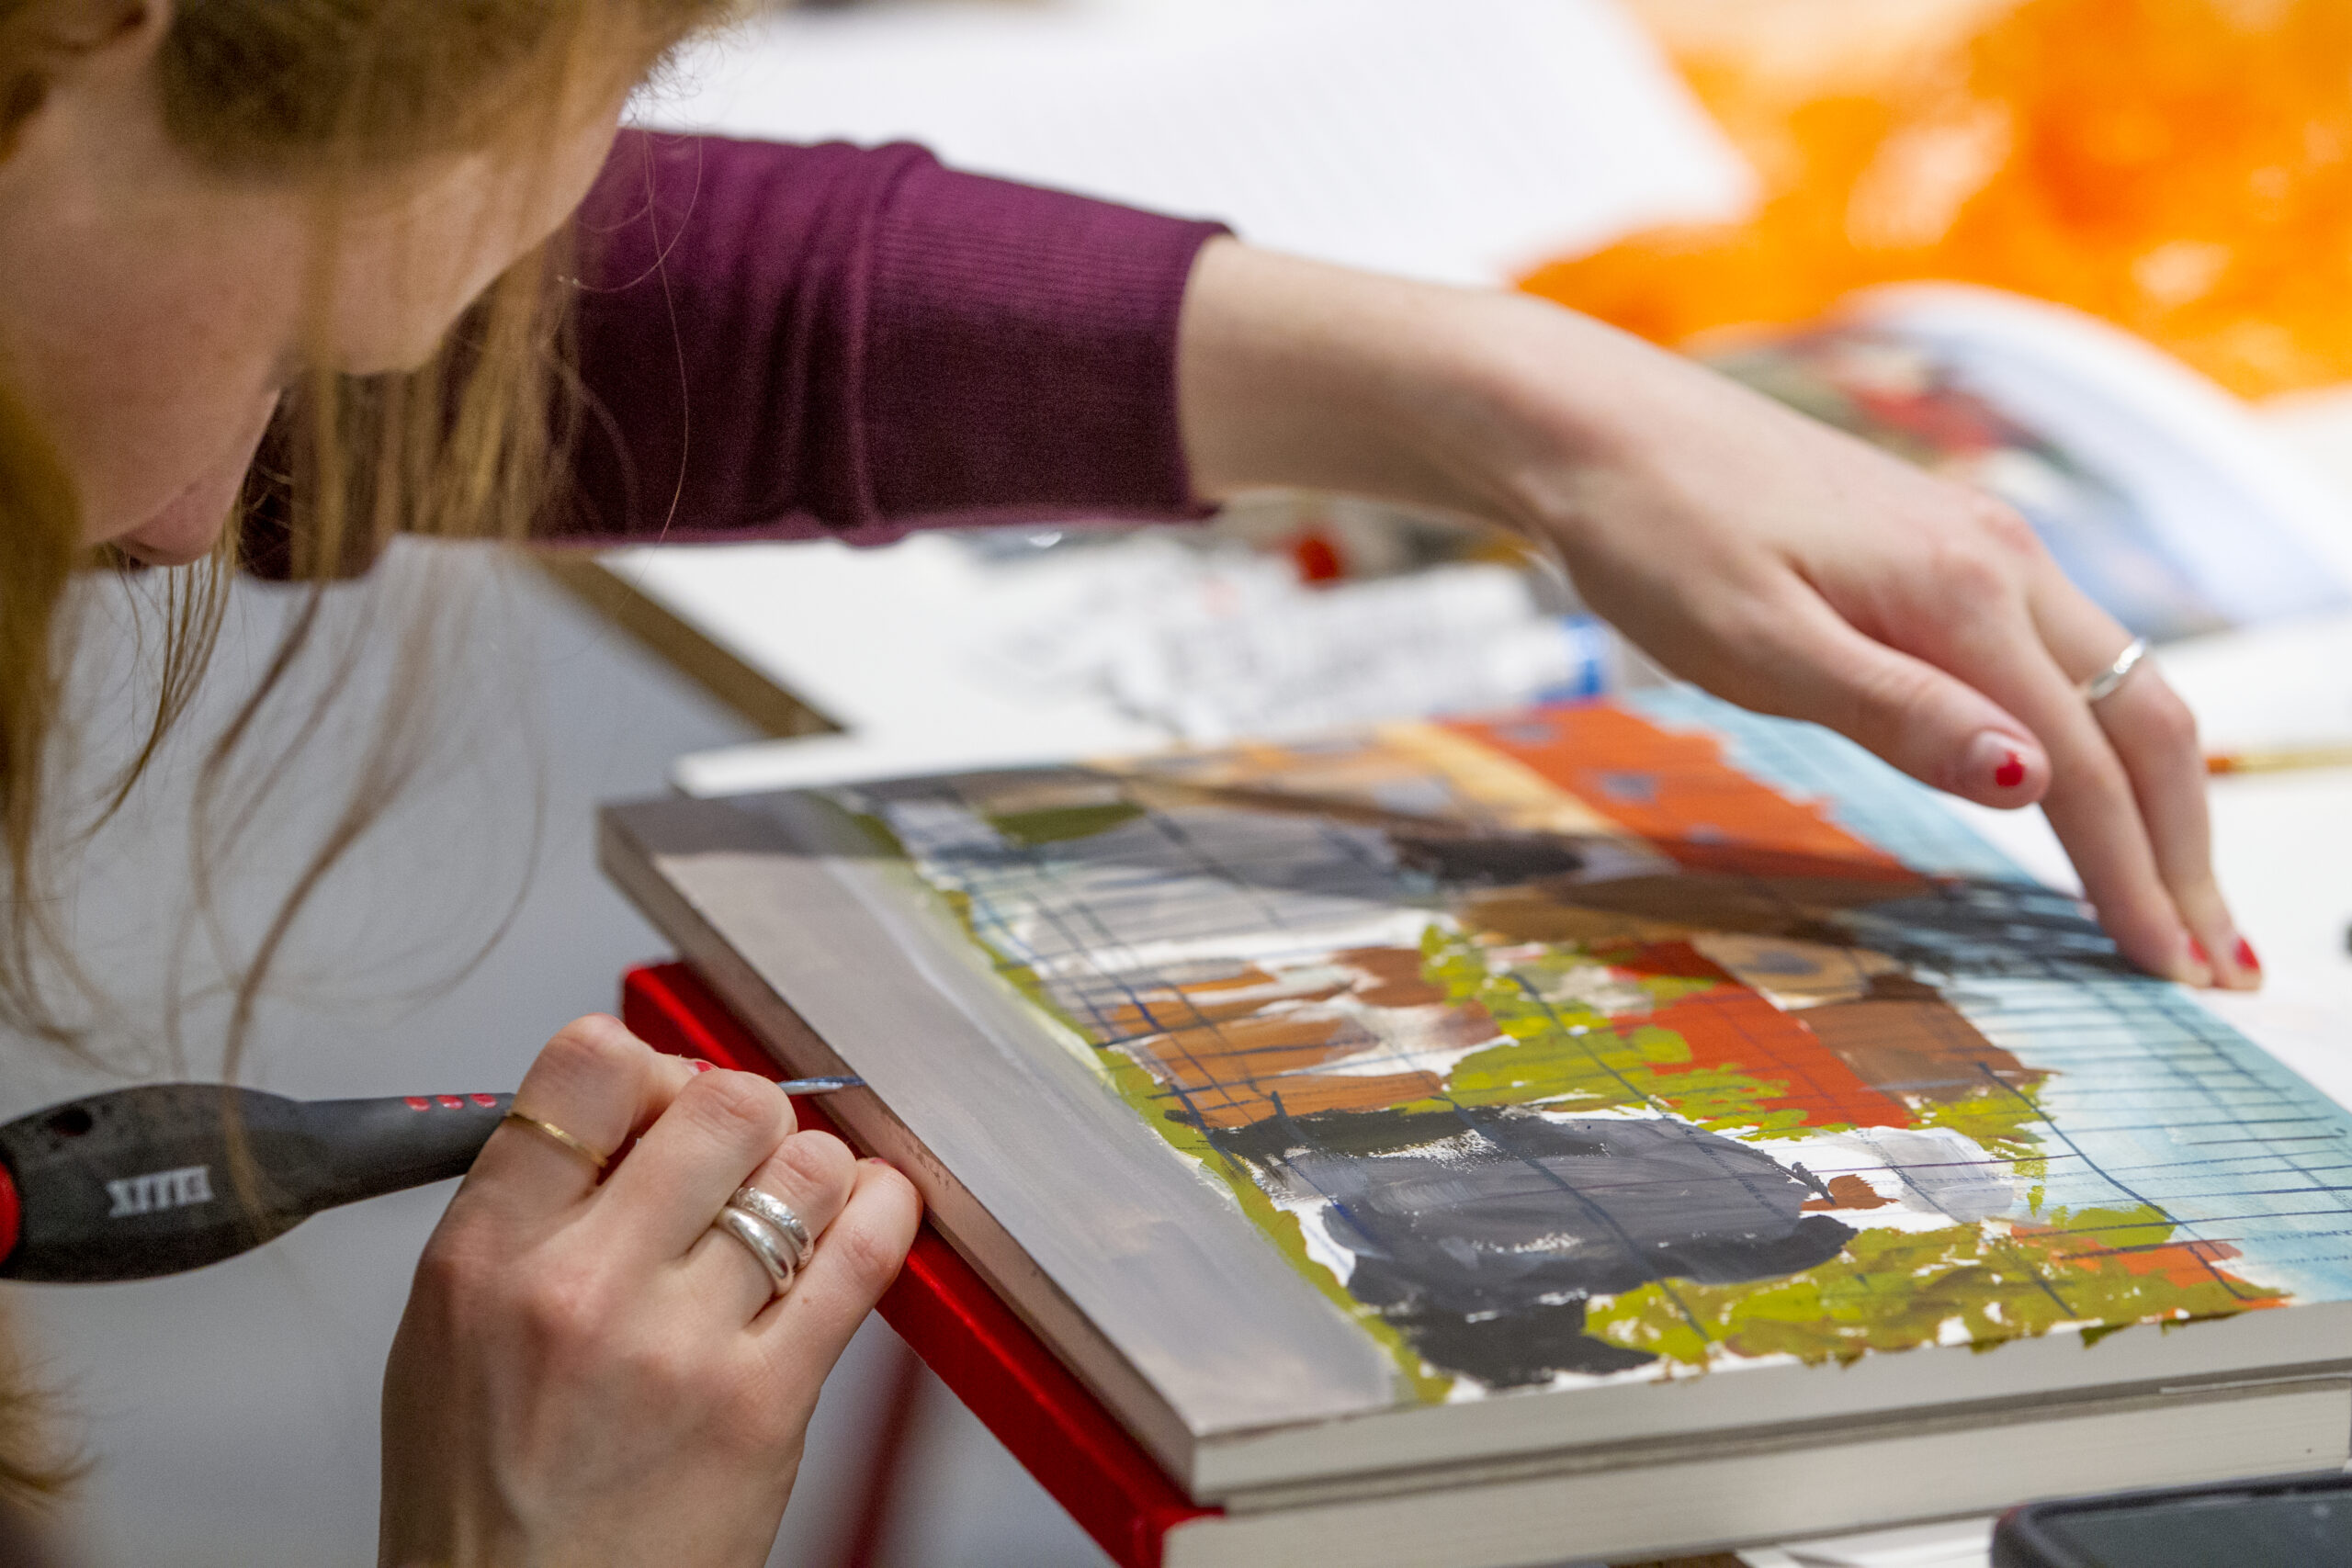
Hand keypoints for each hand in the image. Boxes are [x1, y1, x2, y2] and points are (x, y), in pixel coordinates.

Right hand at [379, 1016, 921, 1567]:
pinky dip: (882, 1213)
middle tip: (739, 1155)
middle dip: (745, 1112)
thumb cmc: (487, 1500)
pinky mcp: (765, 1401)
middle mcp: (580, 1286)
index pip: (589, 1065)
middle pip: (719, 1098)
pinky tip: (868, 1214)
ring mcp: (680, 1343)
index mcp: (484, 1256)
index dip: (649, 1067)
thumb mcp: (448, 1333)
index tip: (664, 1099)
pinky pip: (864, 1253)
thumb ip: (529, 1211)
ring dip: (813, 1171)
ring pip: (803, 1164)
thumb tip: (630, 1111)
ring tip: (791, 1209)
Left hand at [1178, 240, 2249, 987]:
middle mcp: (2002, 560)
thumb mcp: (1758, 644)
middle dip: (2186, 849)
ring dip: (2155, 797)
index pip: (2086, 768)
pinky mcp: (1941, 547)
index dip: (2133, 879)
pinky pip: (2058, 654)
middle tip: (2215, 965)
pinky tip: (2081, 789)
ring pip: (2112, 684)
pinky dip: (2099, 738)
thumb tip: (2035, 785)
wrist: (1594, 427)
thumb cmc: (1656, 538)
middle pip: (2143, 722)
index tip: (2172, 976)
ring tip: (2174, 899)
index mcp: (1966, 592)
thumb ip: (1896, 713)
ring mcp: (1980, 545)